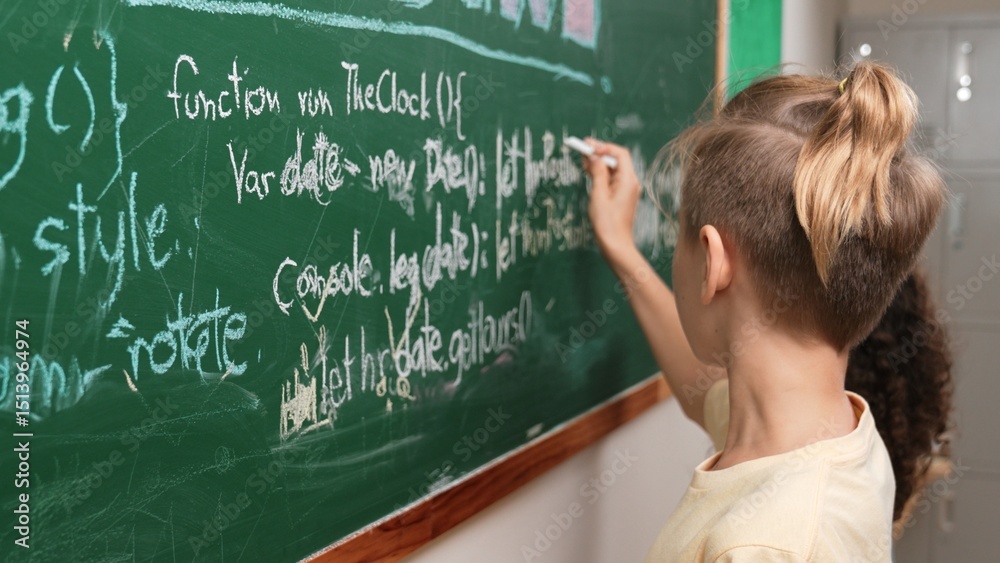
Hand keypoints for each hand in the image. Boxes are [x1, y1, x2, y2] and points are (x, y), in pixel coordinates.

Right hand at [581, 138, 641, 269]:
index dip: (604, 147)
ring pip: (613, 169)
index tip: (589, 146)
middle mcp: (630, 182)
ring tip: (583, 160)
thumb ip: (597, 173)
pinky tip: (589, 173)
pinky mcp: (621, 196)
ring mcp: (627, 190)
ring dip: (598, 163)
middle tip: (582, 149)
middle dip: (599, 153)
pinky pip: (612, 179)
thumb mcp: (599, 195)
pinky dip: (601, 174)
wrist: (616, 245)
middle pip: (616, 160)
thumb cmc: (607, 223)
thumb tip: (594, 157)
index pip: (620, 154)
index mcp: (628, 180)